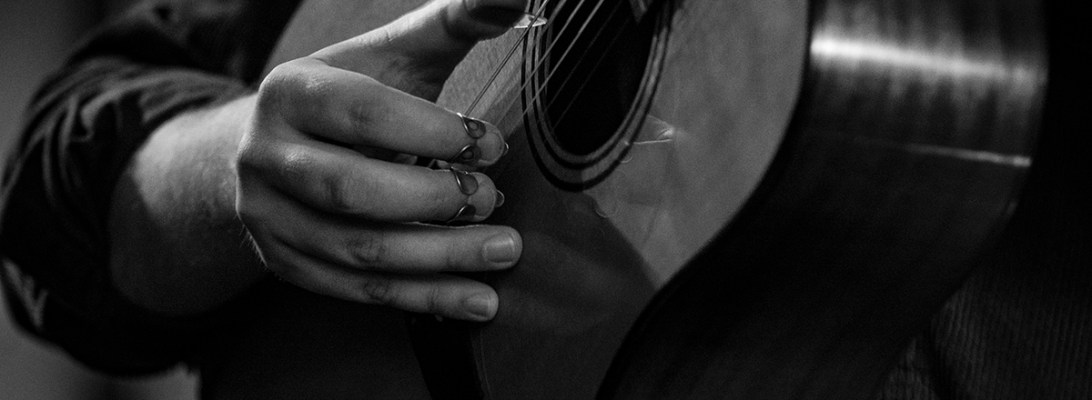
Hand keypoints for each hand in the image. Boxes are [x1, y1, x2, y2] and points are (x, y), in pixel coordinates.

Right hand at [235, 0, 526, 320]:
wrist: (276, 148)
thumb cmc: (352, 98)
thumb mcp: (390, 55)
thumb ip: (450, 26)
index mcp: (291, 92)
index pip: (364, 113)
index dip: (435, 132)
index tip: (492, 144)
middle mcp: (266, 155)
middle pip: (354, 190)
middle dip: (436, 200)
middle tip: (493, 199)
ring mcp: (269, 216)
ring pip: (361, 250)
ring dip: (442, 257)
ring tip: (503, 251)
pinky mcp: (286, 263)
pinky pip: (360, 290)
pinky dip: (425, 298)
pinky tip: (477, 299)